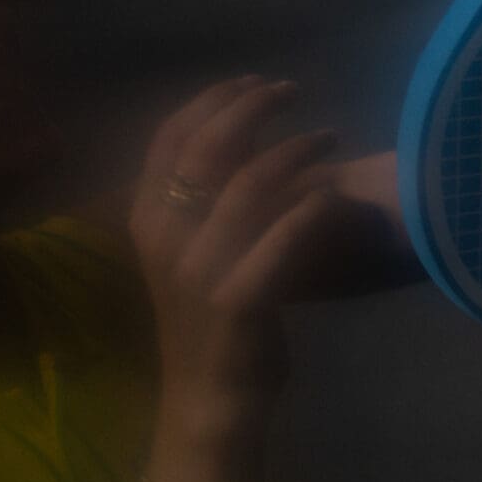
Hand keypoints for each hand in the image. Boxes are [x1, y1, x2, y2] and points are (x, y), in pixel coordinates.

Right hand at [129, 78, 351, 416]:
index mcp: (147, 219)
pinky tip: (334, 193)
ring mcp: (199, 268)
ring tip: (330, 135)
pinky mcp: (239, 298)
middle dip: (254, 106)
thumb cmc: (206, 321)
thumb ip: (200, 203)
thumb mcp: (187, 254)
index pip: (170, 136)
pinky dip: (312, 205)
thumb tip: (235, 142)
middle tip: (293, 90)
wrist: (207, 400)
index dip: (213, 99)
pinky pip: (284, 235)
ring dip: (297, 148)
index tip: (253, 81)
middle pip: (209, 145)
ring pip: (251, 181)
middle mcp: (165, 237)